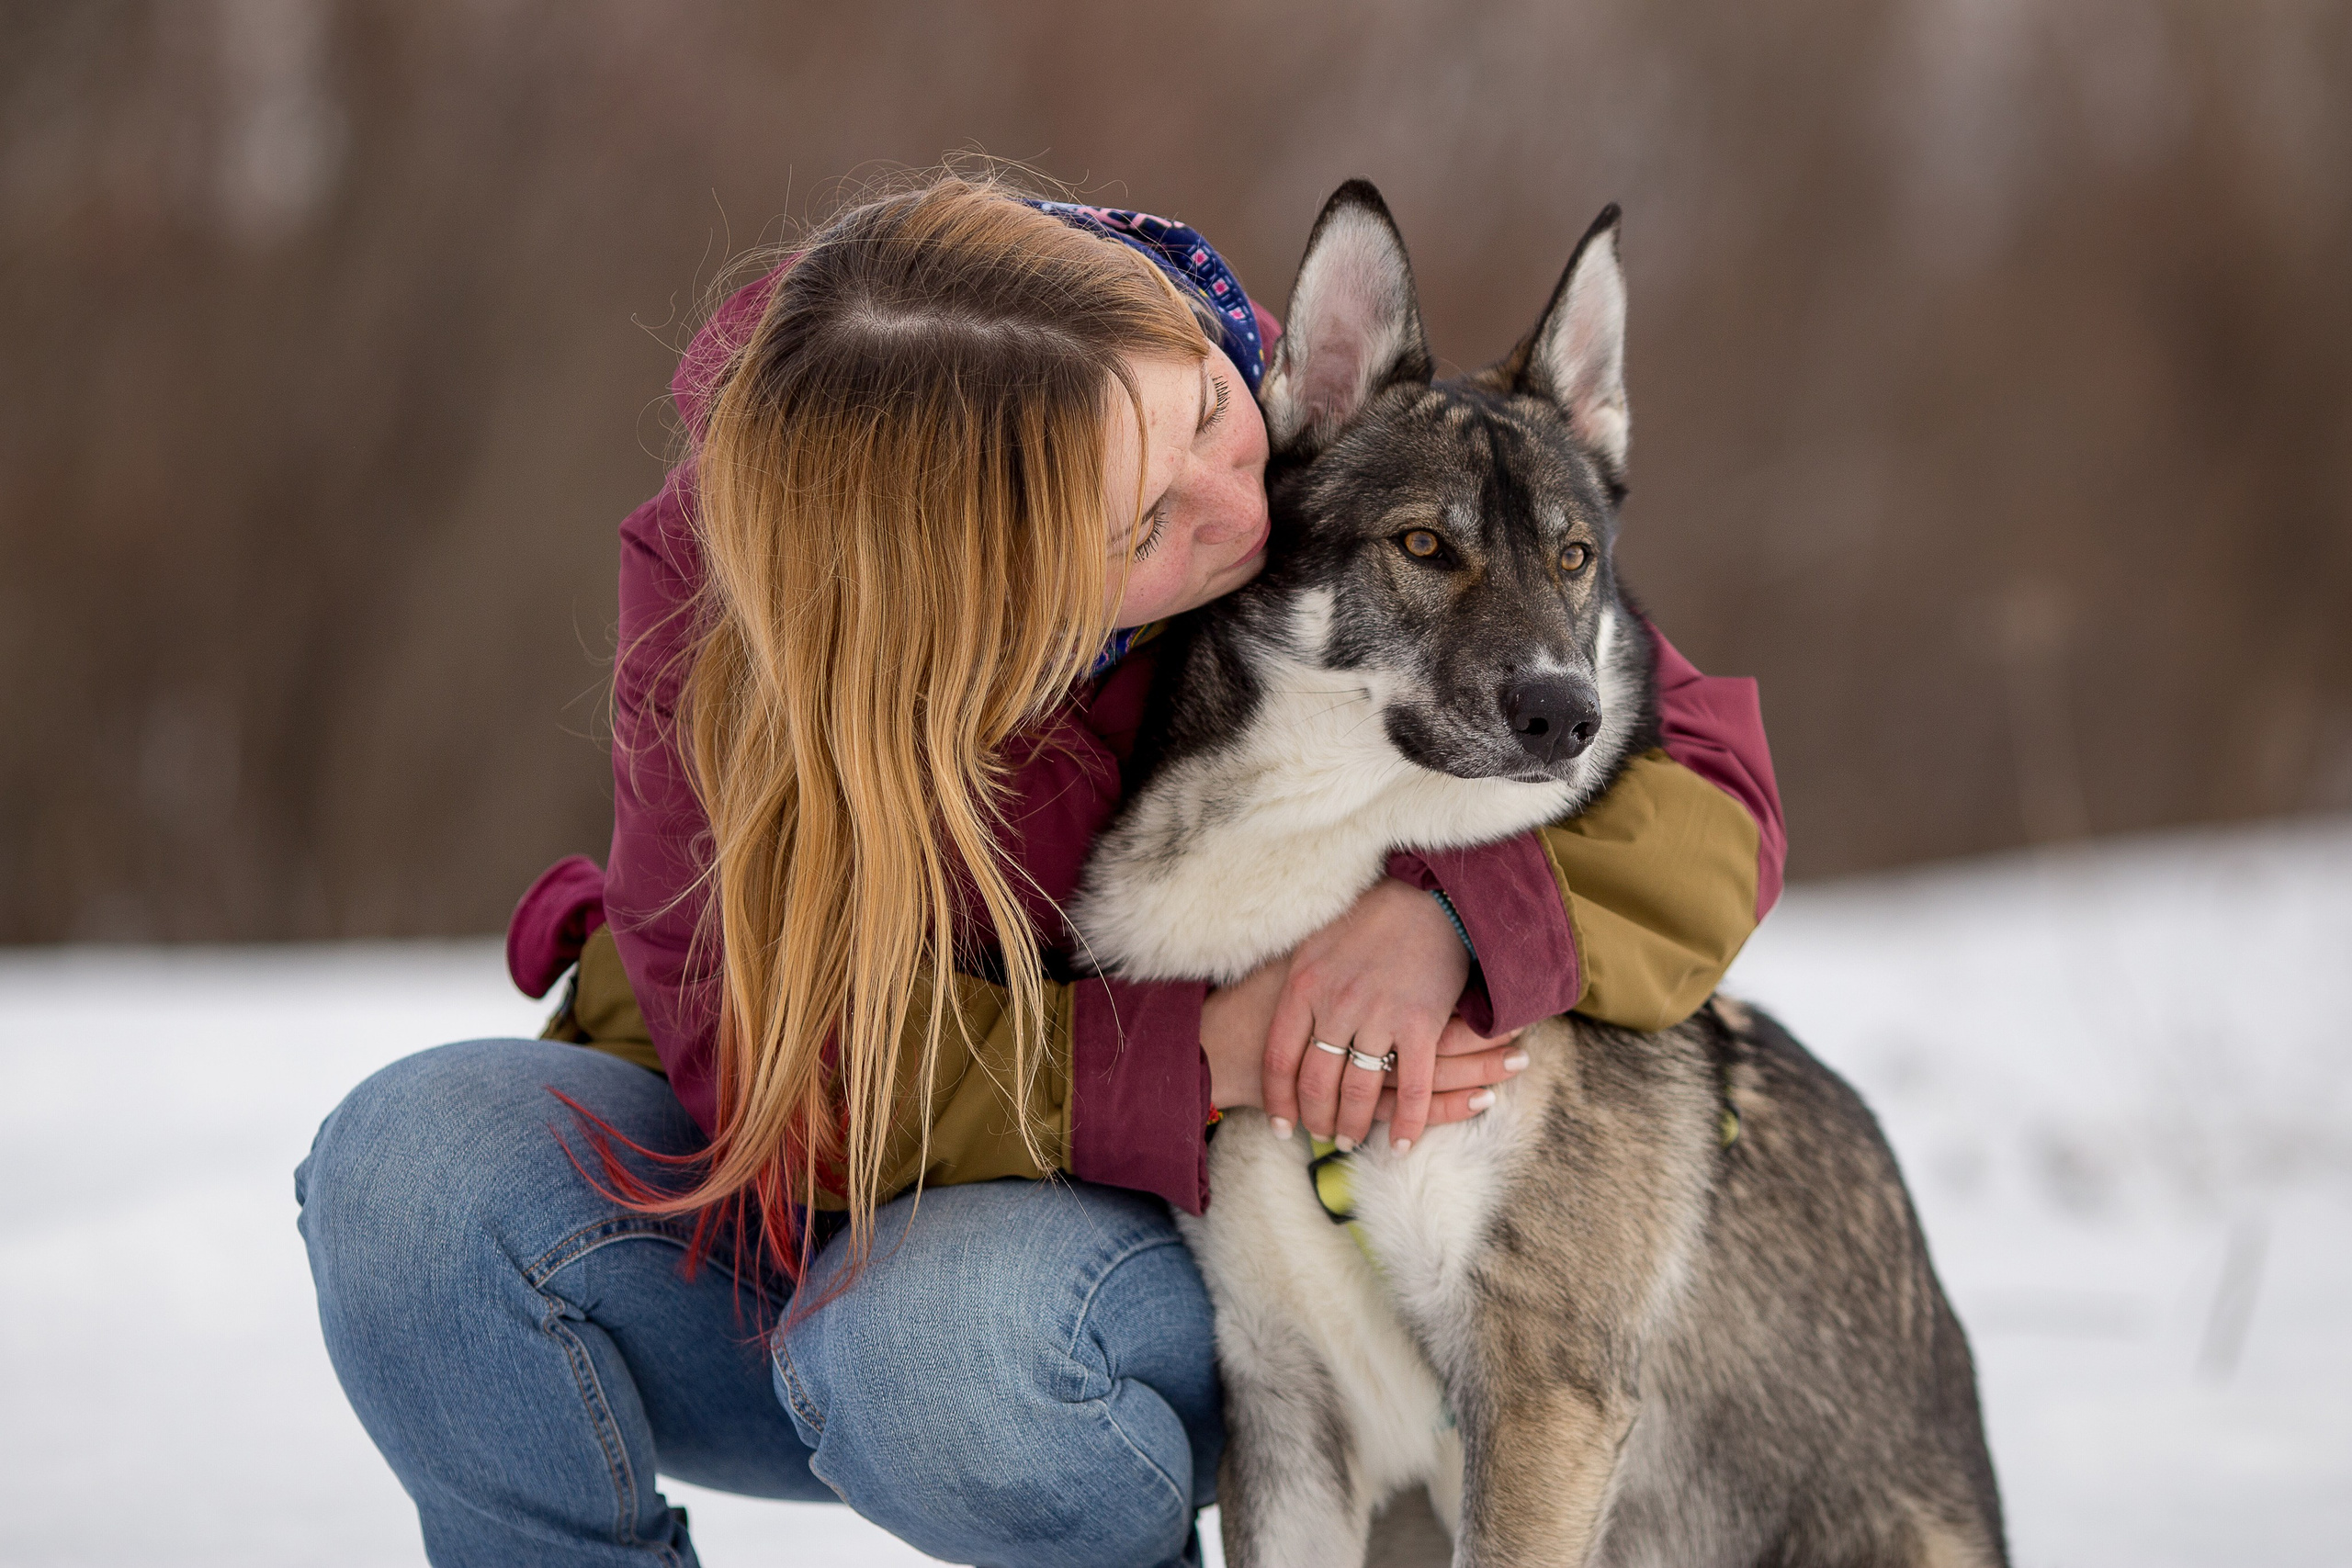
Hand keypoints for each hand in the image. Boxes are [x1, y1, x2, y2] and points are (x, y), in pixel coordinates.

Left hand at [1200, 939, 1525, 1143]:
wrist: (1429, 896)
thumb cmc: (1370, 917)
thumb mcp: (1315, 942)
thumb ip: (1296, 983)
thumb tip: (1269, 1012)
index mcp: (1304, 985)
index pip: (1279, 1058)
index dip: (1278, 1098)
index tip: (1279, 1124)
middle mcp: (1336, 1005)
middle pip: (1316, 1082)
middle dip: (1316, 1117)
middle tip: (1319, 1135)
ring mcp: (1378, 1016)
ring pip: (1359, 1091)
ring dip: (1354, 1125)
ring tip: (1350, 1141)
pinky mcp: (1420, 1023)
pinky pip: (1411, 1088)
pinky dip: (1406, 1122)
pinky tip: (1401, 1144)